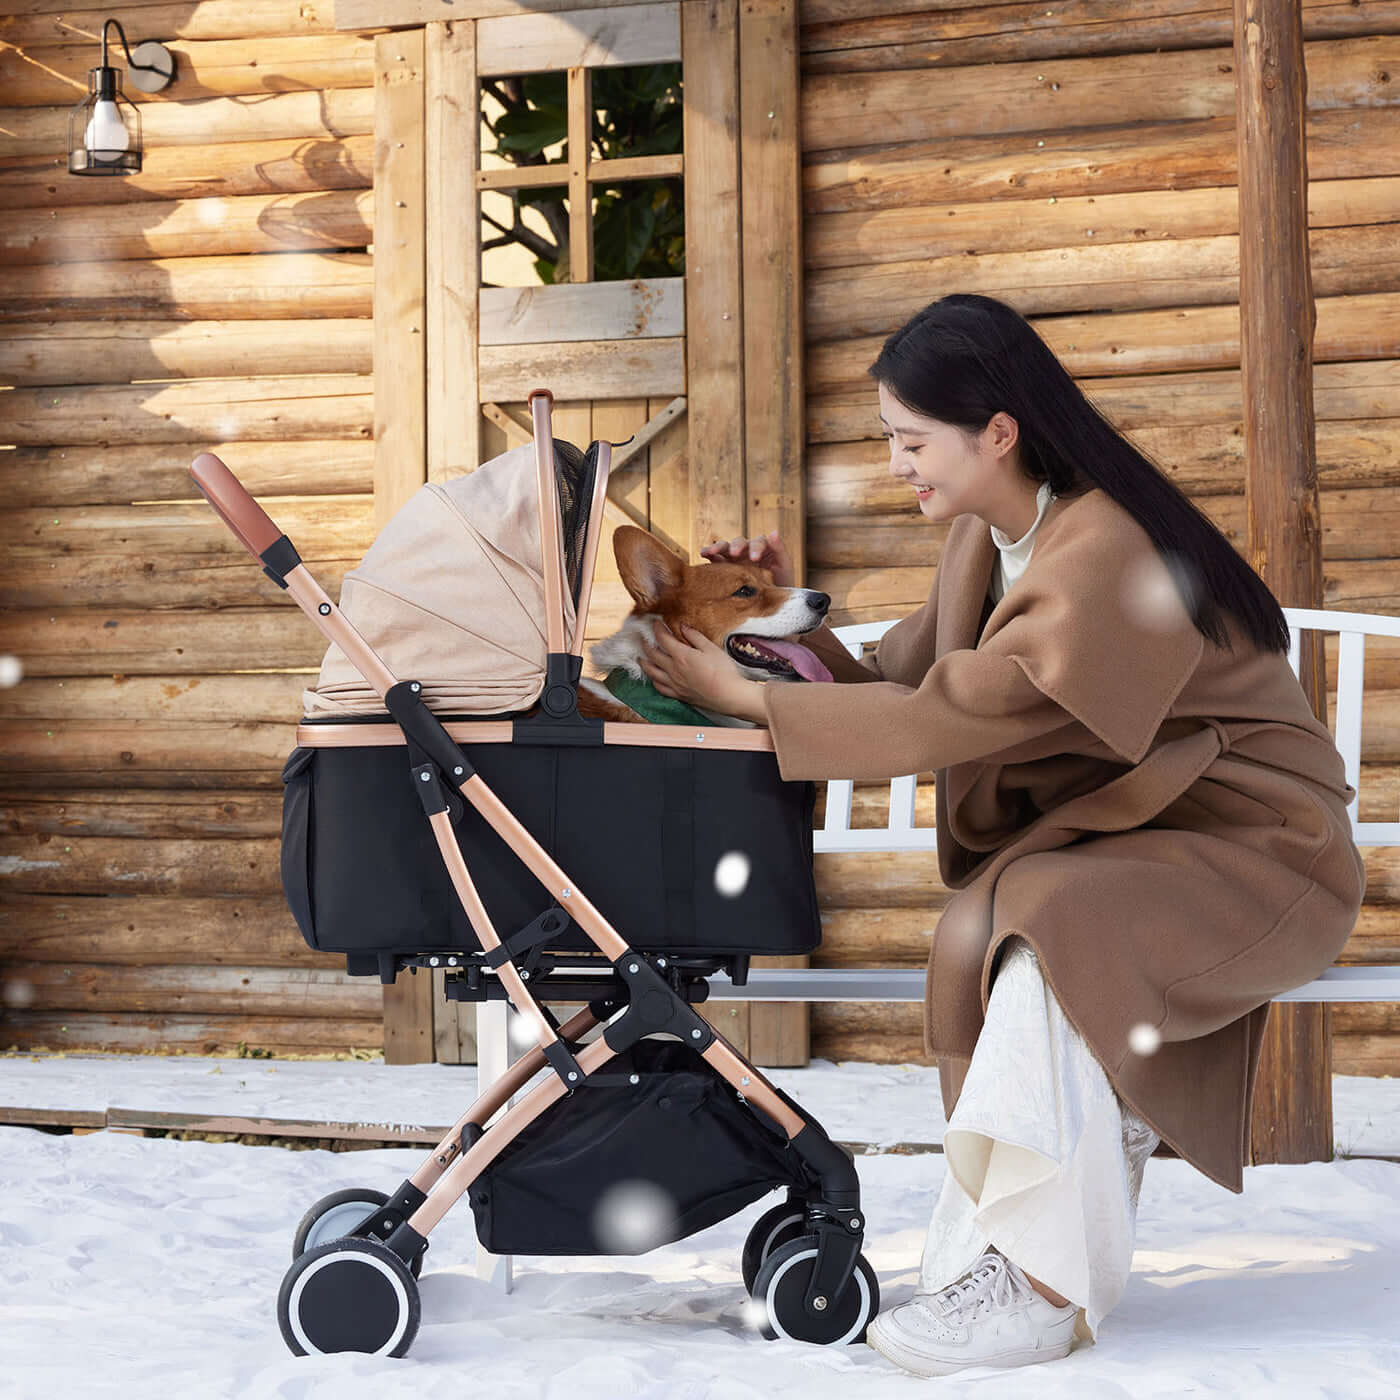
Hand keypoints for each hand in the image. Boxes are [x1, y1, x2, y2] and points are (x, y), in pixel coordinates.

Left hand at [639, 622, 762, 719]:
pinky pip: (660, 687)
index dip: (656, 629)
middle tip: (643, 638)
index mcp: (681, 655)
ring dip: (644, 663)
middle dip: (646, 644)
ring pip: (652, 672)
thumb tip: (683, 627)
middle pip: (652, 654)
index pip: (662, 639)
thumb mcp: (711, 648)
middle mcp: (673, 669)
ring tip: (641, 658)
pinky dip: (654, 680)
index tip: (655, 623)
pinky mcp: (678, 695)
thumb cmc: (722, 671)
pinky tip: (654, 678)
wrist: (728, 696)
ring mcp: (674, 683)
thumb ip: (695, 636)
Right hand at [700, 531, 793, 587]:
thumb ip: (780, 549)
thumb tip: (773, 531)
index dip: (756, 548)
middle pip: (739, 543)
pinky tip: (703, 555)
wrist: (774, 604)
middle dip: (735, 546)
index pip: (758, 542)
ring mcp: (734, 559)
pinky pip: (715, 559)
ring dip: (717, 548)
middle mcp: (747, 550)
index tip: (755, 558)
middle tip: (734, 554)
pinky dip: (709, 555)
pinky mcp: (725, 568)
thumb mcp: (785, 566)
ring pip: (725, 548)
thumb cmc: (782, 583)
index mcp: (762, 548)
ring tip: (709, 552)